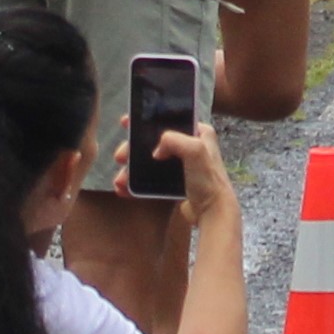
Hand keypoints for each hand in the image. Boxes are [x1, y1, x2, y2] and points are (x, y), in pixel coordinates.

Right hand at [113, 122, 236, 225]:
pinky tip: (125, 189)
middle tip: (120, 156)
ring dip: (133, 169)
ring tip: (120, 179)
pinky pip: (151, 180)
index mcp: (198, 132)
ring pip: (150, 162)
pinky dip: (137, 184)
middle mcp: (190, 146)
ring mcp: (182, 165)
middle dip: (134, 149)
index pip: (169, 120)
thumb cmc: (209, 181)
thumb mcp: (195, 150)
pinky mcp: (175, 183)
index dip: (147, 120)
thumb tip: (155, 151)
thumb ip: (174, 140)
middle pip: (154, 142)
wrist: (213, 213)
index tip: (126, 123)